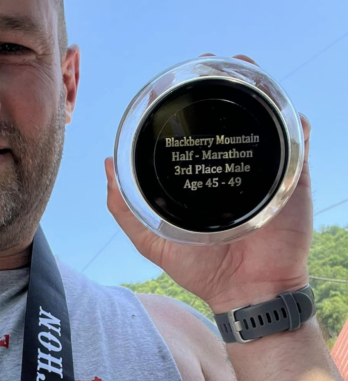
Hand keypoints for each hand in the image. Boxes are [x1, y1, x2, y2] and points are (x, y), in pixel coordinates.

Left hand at [106, 54, 312, 313]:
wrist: (245, 291)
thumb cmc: (200, 270)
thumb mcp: (152, 241)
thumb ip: (125, 211)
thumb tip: (106, 167)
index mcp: (203, 183)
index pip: (198, 136)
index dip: (190, 107)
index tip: (177, 85)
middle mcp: (232, 173)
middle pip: (231, 122)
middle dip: (225, 90)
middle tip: (213, 67)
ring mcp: (263, 174)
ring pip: (264, 124)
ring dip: (257, 93)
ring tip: (242, 70)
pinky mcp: (291, 181)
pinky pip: (297, 143)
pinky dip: (292, 121)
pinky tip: (279, 105)